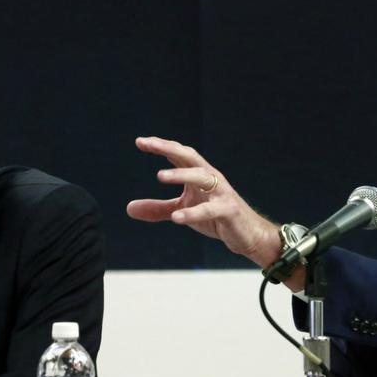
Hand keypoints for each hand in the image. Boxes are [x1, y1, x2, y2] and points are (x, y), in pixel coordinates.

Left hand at [127, 136, 284, 267]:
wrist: (248, 234)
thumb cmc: (216, 217)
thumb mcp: (183, 210)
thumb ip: (158, 209)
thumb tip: (128, 208)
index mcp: (199, 175)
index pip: (178, 154)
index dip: (161, 146)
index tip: (140, 142)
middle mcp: (210, 178)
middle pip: (189, 156)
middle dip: (168, 148)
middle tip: (147, 144)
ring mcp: (221, 193)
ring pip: (201, 177)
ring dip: (181, 174)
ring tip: (160, 175)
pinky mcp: (228, 211)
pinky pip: (210, 210)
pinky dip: (193, 213)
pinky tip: (177, 217)